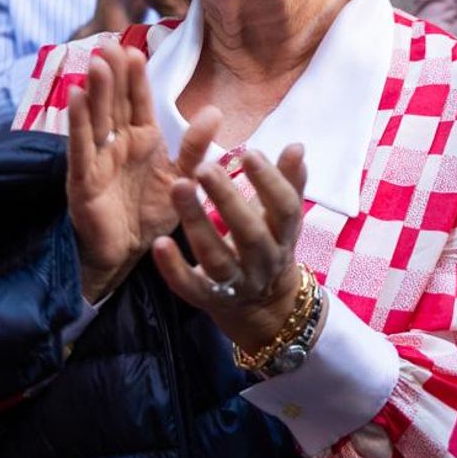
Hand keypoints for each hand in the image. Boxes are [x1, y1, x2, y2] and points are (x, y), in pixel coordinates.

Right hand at [65, 43, 216, 300]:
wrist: (129, 254)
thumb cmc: (152, 213)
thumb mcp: (182, 178)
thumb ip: (195, 147)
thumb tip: (215, 111)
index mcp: (142, 138)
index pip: (137, 100)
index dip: (135, 76)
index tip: (135, 49)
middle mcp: (118, 142)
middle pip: (114, 102)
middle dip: (112, 74)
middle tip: (110, 45)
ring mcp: (98, 159)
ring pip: (97, 119)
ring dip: (95, 91)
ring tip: (96, 63)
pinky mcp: (84, 179)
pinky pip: (81, 147)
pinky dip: (78, 124)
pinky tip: (74, 97)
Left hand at [151, 145, 308, 353]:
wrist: (268, 312)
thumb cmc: (271, 248)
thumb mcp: (284, 219)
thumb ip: (289, 182)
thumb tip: (297, 145)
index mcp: (283, 237)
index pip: (284, 209)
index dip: (270, 182)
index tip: (250, 153)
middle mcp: (263, 262)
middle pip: (249, 233)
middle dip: (227, 199)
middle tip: (205, 167)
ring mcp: (236, 284)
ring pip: (216, 257)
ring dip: (197, 222)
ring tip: (178, 187)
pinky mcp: (208, 300)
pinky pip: (190, 286)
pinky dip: (174, 268)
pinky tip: (160, 243)